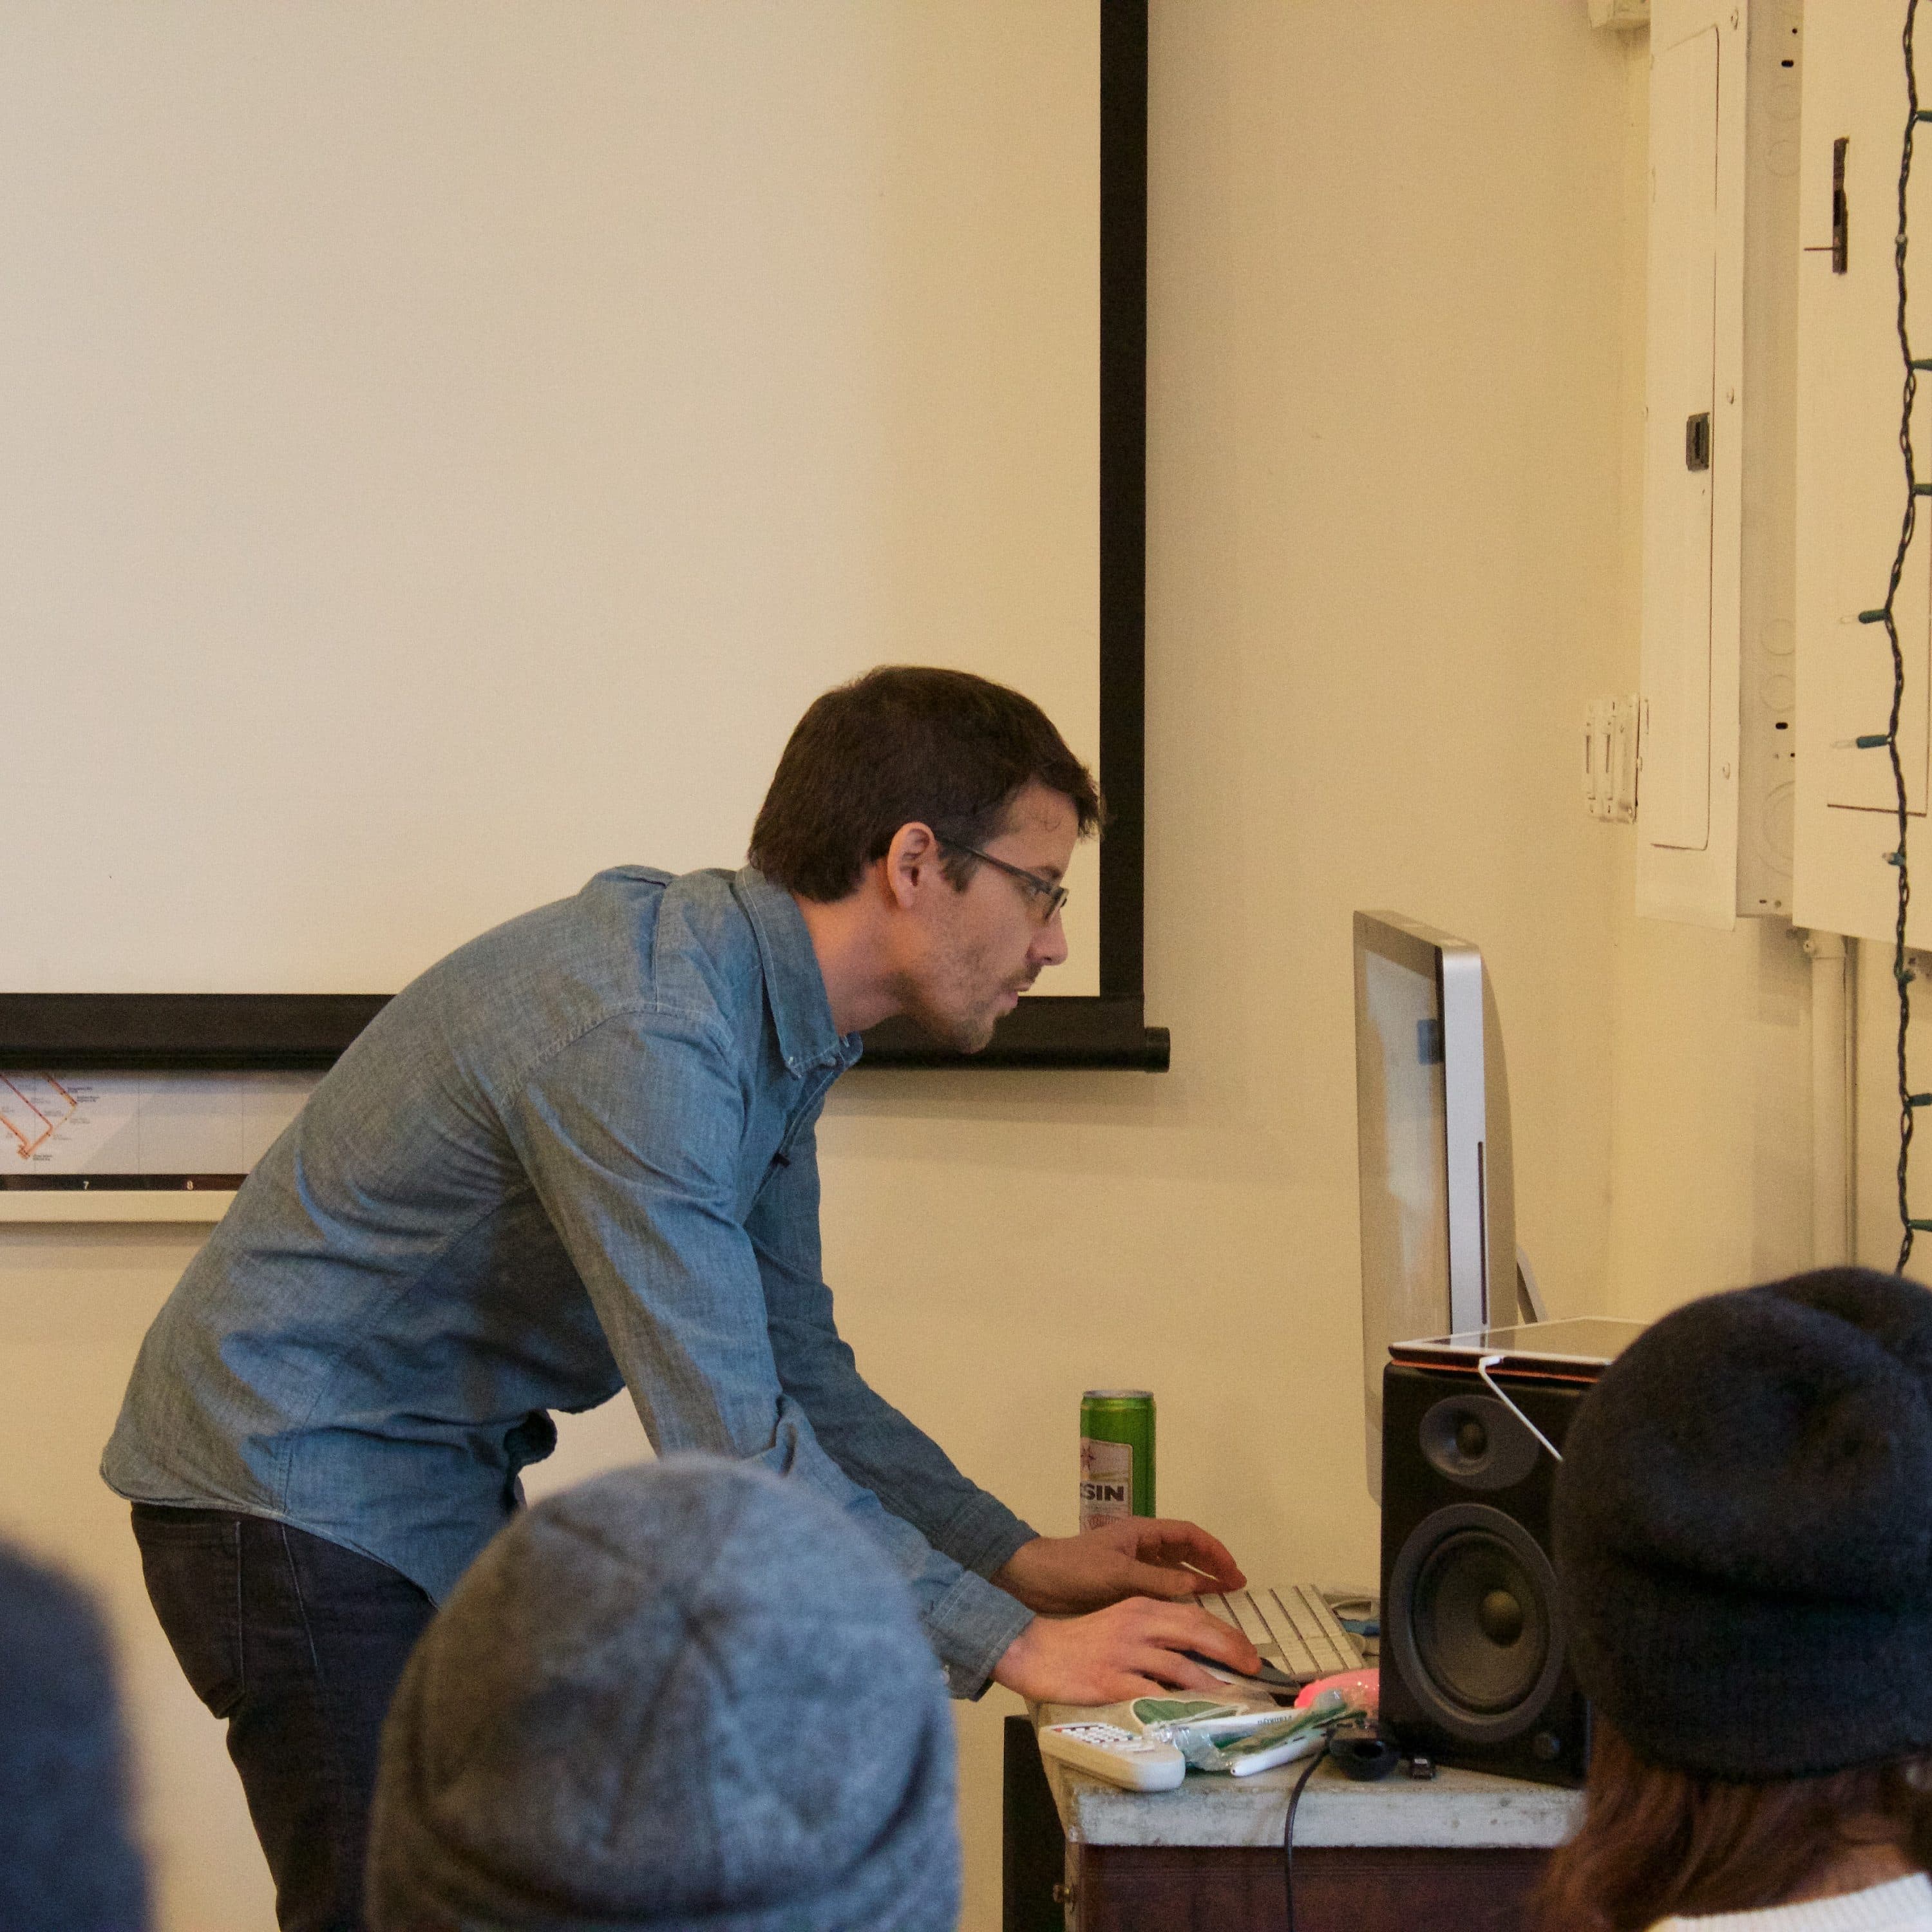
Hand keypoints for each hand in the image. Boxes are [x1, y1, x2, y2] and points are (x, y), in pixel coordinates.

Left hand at [991, 1518, 1246, 1615]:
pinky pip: (1160, 1589)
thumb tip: (1197, 1586)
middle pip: (1186, 1551)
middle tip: (1236, 1587)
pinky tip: (1187, 1614)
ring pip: (1174, 1571)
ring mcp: (1133, 1567)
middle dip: (1211, 1566)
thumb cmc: (1075, 1568)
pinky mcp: (1124, 1587)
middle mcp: (1142, 1547)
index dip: (1214, 1551)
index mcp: (1142, 1532)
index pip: (1188, 1534)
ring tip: (1220, 1600)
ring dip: (1197, 1582)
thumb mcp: (1118, 1574)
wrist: (1036, 1580)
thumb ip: (1158, 1580)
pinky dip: (1177, 1597)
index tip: (1234, 1571)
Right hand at [991, 1597, 1263, 1704]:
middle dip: (1230, 1650)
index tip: (1247, 1649)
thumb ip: (1151, 1632)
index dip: (1226, 1633)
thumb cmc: (1076, 1640)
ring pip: (1180, 1665)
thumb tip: (1190, 1652)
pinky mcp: (1112, 1681)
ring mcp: (1125, 1654)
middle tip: (1253, 1668)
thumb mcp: (1118, 1623)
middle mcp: (1137, 1625)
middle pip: (1195, 1633)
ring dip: (1211, 1682)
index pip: (1194, 1616)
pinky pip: (1153, 1694)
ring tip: (1232, 1695)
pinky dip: (1177, 1704)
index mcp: (1140, 1607)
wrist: (1033, 1650)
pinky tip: (1193, 1713)